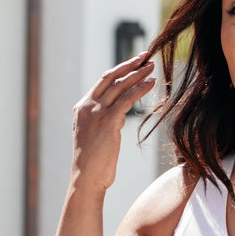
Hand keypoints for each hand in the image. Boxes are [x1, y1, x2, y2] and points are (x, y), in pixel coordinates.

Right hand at [71, 52, 156, 193]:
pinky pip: (127, 99)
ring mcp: (96, 112)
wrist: (86, 180)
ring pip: (119, 85)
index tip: (133, 63)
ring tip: (152, 66)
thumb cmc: (93, 166)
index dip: (119, 70)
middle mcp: (87, 106)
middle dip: (129, 64)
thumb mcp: (96, 138)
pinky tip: (151, 83)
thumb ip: (105, 123)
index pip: (103, 82)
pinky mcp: (108, 121)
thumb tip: (118, 118)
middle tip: (145, 55)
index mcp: (82, 108)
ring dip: (138, 73)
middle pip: (110, 77)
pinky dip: (140, 89)